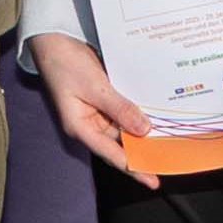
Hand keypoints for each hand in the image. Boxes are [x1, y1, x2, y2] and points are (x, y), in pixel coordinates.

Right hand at [30, 31, 159, 174]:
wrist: (54, 41)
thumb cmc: (66, 64)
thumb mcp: (95, 87)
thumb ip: (119, 108)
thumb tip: (144, 129)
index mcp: (81, 127)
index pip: (111, 154)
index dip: (133, 168)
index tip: (153, 181)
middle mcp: (89, 124)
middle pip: (119, 145)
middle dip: (142, 152)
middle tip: (168, 161)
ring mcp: (96, 113)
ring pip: (123, 129)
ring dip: (142, 132)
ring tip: (168, 142)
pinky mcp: (102, 100)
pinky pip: (123, 112)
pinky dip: (137, 115)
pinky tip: (156, 117)